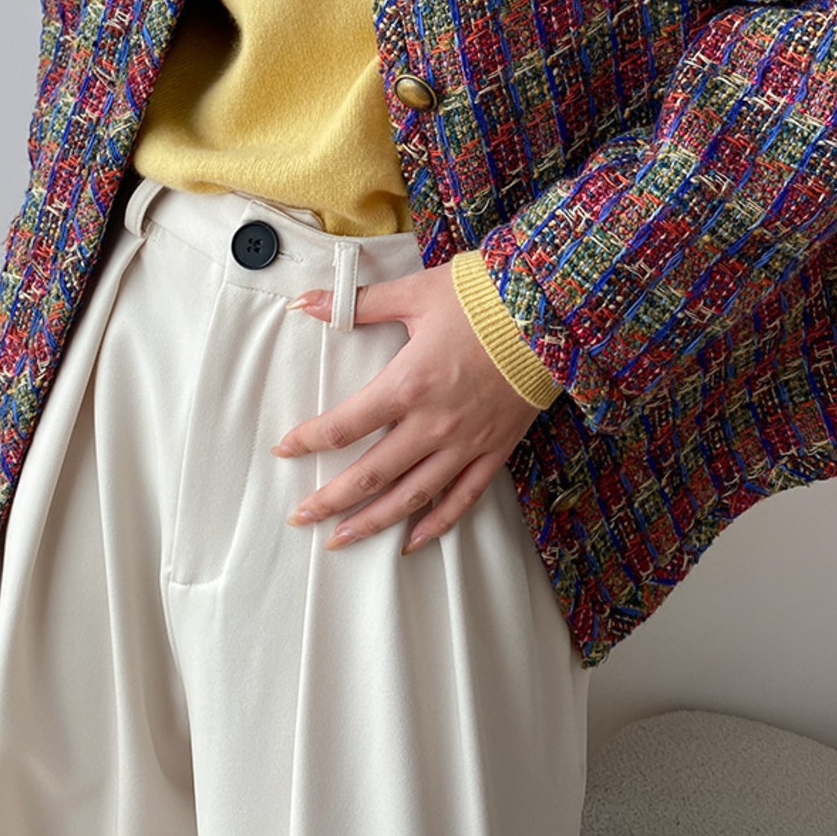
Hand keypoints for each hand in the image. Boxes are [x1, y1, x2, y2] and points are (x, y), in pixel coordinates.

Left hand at [273, 259, 542, 552]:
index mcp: (407, 384)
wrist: (551, 311)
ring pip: (411, 496)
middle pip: (370, 474)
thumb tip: (304, 302)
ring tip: (342, 539)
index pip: (344, 425)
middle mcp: (433, 423)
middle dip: (331, 499)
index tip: (285, 450)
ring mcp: (466, 443)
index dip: (309, 440)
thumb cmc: (482, 297)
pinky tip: (412, 542)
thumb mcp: (414, 293)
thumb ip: (357, 303)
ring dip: (373, 521)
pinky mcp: (495, 449)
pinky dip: (437, 524)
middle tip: (301, 516)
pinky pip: (463, 498)